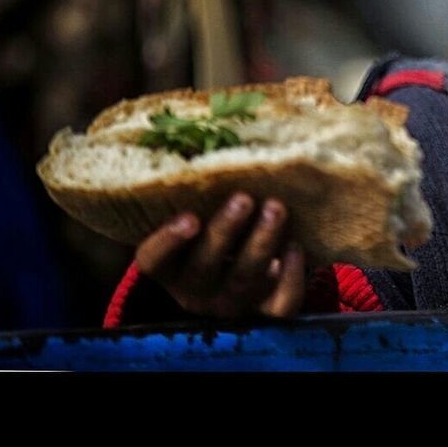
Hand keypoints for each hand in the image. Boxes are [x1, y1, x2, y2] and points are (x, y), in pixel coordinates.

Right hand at [135, 193, 306, 320]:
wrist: (245, 276)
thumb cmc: (216, 231)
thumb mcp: (199, 214)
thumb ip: (196, 189)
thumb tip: (199, 135)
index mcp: (169, 267)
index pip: (153, 260)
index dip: (167, 240)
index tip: (190, 216)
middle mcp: (195, 291)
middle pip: (204, 268)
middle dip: (225, 231)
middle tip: (244, 198)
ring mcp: (231, 304)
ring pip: (243, 280)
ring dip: (261, 243)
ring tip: (276, 209)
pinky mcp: (266, 312)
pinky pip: (278, 305)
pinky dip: (290, 278)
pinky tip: (295, 248)